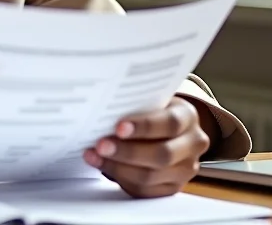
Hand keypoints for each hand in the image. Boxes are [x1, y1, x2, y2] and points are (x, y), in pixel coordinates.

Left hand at [83, 96, 210, 197]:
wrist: (163, 126)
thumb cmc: (150, 108)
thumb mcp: (149, 98)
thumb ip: (134, 103)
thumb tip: (103, 105)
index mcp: (188, 116)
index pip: (170, 123)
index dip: (144, 126)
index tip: (119, 127)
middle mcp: (192, 144)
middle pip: (162, 155)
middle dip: (128, 151)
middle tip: (101, 145)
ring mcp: (185, 170)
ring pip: (152, 176)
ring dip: (118, 167)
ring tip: (94, 155)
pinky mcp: (172, 188)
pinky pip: (145, 190)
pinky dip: (120, 178)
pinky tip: (102, 165)